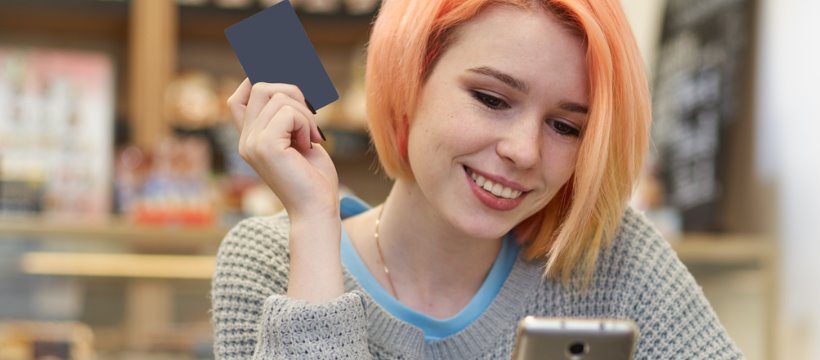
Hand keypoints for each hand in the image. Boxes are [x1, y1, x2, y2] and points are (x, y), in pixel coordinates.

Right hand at [227, 79, 338, 219]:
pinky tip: (310, 144)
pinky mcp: (265, 146)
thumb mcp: (300, 138)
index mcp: (250, 139)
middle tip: (312, 118)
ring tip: (312, 137)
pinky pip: (289, 112)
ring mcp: (252, 143)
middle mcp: (245, 140)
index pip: (239, 97)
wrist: (317, 209)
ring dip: (305, 113)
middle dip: (293, 93)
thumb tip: (291, 82)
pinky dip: (306, 123)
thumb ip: (289, 115)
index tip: (283, 78)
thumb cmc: (314, 178)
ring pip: (278, 97)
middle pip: (259, 87)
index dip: (257, 79)